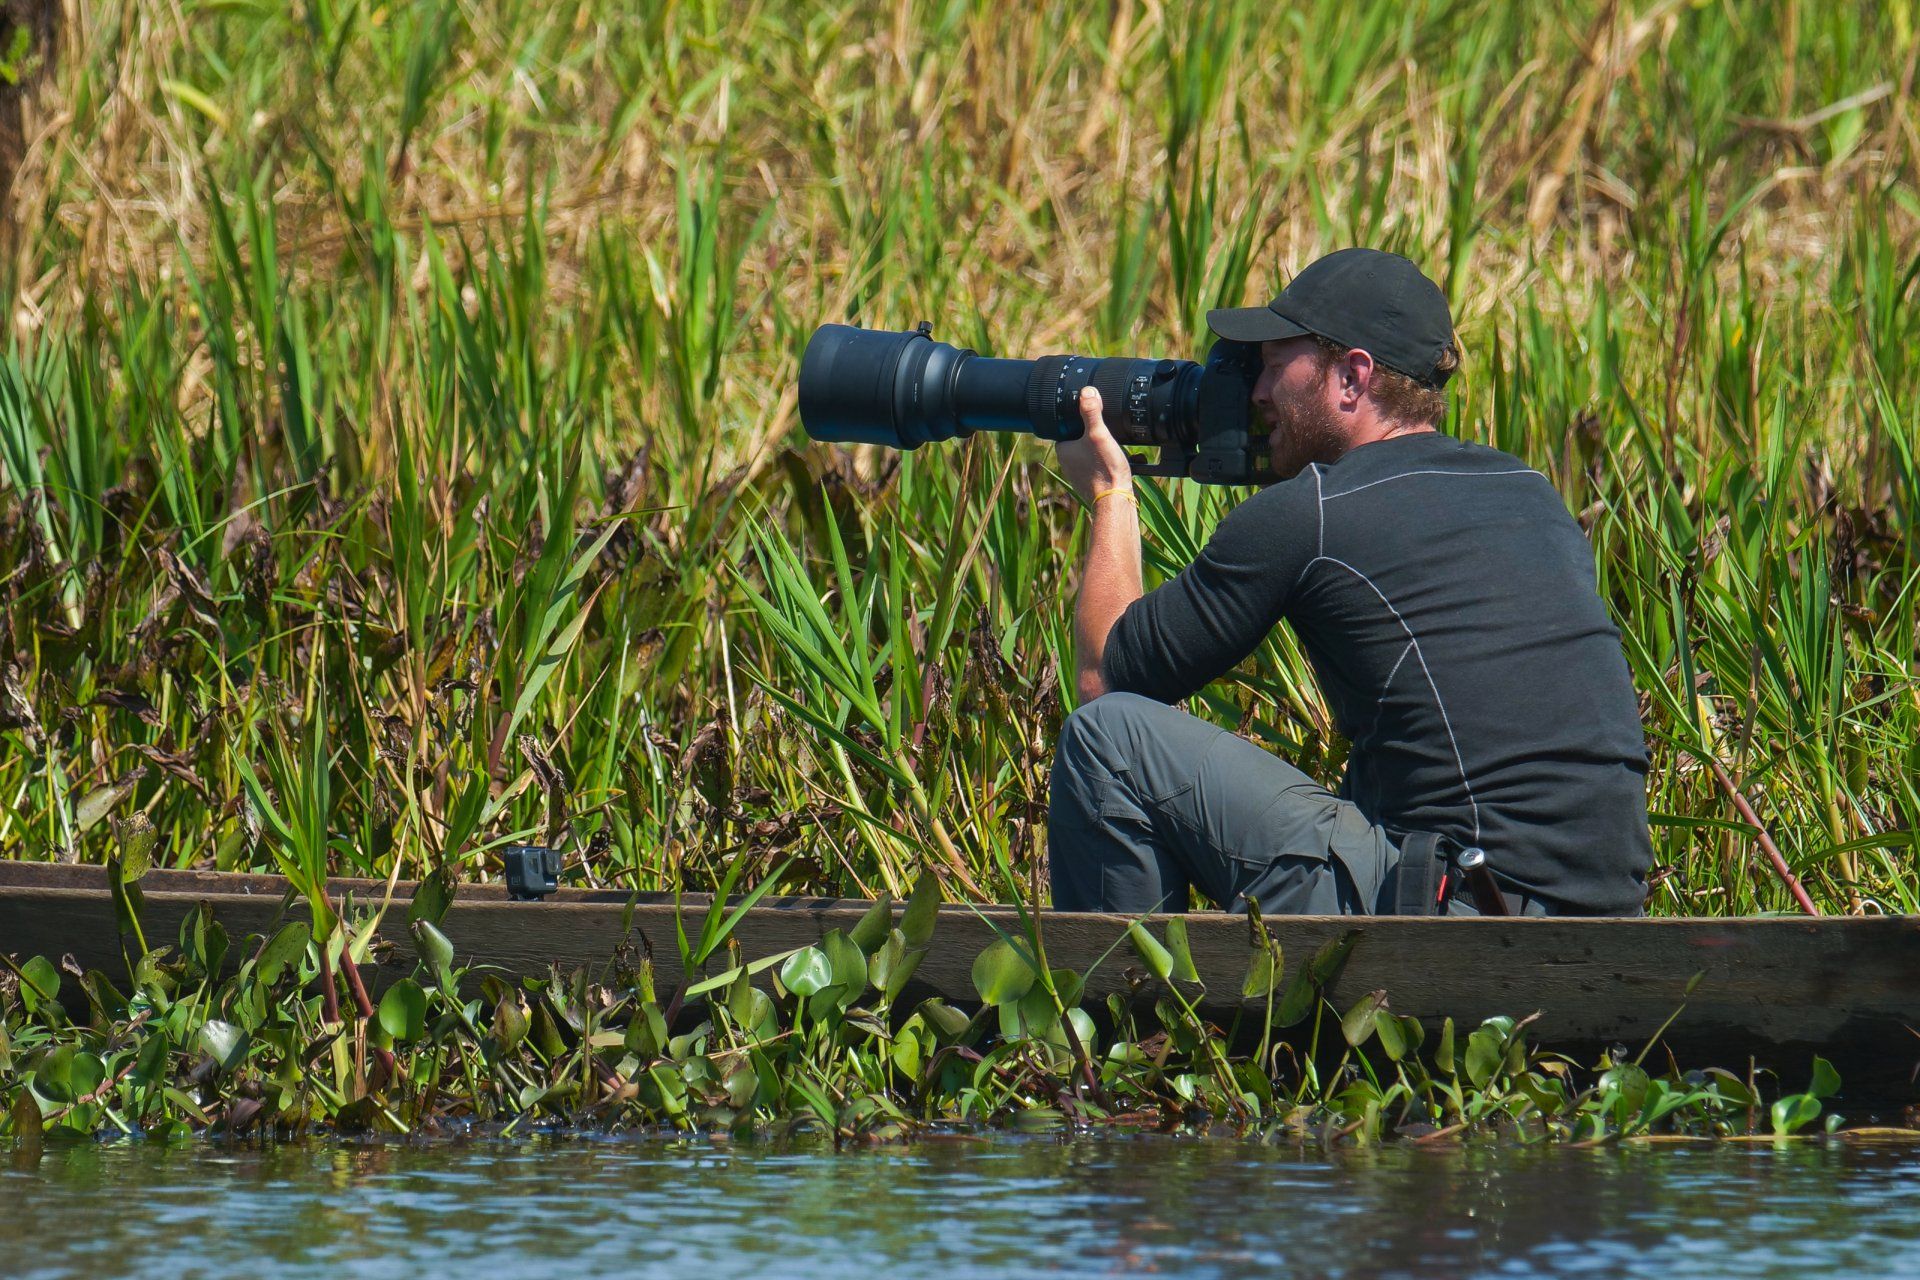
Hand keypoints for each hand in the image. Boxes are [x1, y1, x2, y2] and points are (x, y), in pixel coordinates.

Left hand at [1055, 386, 1132, 502]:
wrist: (1115, 500)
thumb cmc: (1104, 470)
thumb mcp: (1099, 434)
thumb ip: (1092, 412)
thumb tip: (1087, 391)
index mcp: (1063, 449)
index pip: (1067, 427)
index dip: (1081, 420)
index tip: (1095, 417)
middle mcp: (1069, 463)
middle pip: (1084, 440)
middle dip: (1100, 436)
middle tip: (1112, 435)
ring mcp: (1081, 475)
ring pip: (1096, 454)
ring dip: (1110, 450)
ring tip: (1120, 450)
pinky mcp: (1094, 483)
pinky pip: (1105, 467)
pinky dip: (1116, 463)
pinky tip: (1128, 461)